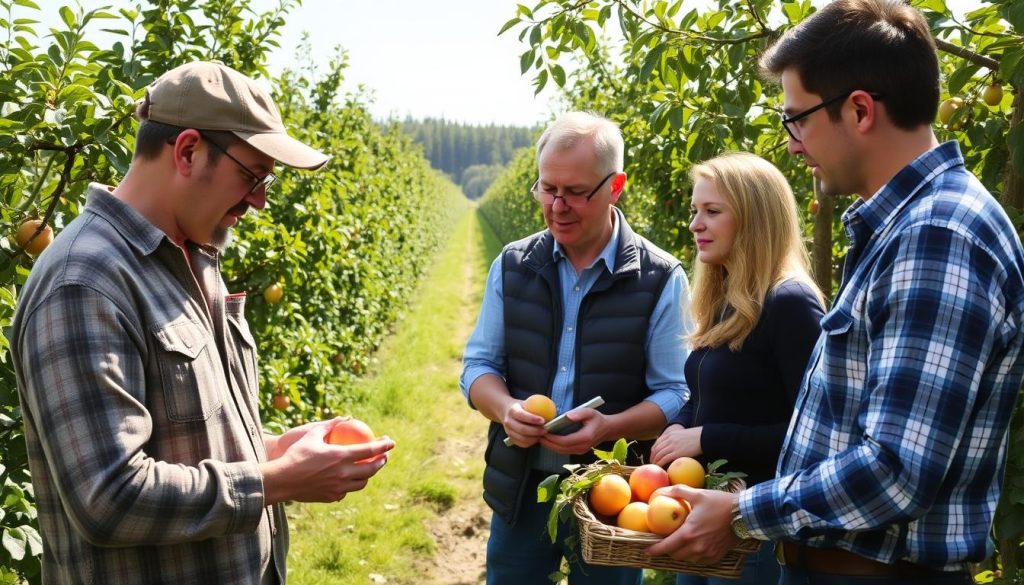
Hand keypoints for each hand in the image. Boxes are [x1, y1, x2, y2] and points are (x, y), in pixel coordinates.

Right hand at [261, 420, 395, 504]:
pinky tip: (349, 479)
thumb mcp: (311, 434)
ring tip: (369, 468)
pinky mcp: (331, 497)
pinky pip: (347, 491)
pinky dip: (351, 484)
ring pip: (362, 483)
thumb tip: (345, 418)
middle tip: (383, 456)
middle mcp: (343, 473)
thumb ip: (329, 425)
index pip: (370, 450)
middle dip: (381, 462)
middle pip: (371, 470)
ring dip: (368, 475)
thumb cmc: (295, 454)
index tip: (391, 442)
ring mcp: (338, 487)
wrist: (281, 480)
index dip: (384, 446)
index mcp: (341, 456)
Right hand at [501, 400, 548, 446]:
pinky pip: (522, 444)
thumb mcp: (529, 402)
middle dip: (536, 431)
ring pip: (522, 438)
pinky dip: (531, 442)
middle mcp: (508, 421)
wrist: (507, 411)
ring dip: (534, 438)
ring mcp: (508, 431)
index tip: (543, 420)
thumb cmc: (523, 407)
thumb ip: (538, 406)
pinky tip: (537, 438)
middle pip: (522, 429)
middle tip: (546, 430)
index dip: (532, 419)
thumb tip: (553, 411)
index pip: (521, 415)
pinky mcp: (511, 438)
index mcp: (513, 410)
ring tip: (542, 434)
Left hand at [539, 407, 606, 454]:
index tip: (543, 432)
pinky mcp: (579, 451)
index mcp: (585, 437)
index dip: (553, 438)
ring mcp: (581, 451)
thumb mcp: (590, 412)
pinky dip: (555, 447)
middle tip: (537, 436)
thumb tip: (567, 416)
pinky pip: (564, 451)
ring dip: (550, 446)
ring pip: (562, 452)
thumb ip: (579, 413)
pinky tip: (549, 441)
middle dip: (548, 443)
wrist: (608, 429)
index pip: (565, 441)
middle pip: (561, 449)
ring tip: (540, 438)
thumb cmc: (598, 419)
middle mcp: (582, 447)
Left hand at [644, 485, 738, 563]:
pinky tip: (695, 546)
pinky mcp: (716, 556)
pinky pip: (700, 561)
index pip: (666, 547)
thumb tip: (661, 491)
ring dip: (681, 552)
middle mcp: (696, 547)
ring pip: (687, 559)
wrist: (744, 514)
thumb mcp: (698, 494)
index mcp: (689, 533)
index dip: (654, 550)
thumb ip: (677, 491)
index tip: (647, 550)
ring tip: (682, 541)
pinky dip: (694, 556)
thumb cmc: (720, 503)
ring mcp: (707, 553)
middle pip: (675, 555)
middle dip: (668, 549)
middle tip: (666, 540)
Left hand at [651, 424, 702, 465]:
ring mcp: (672, 445)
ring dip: (655, 461)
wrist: (703, 437)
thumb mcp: (683, 435)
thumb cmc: (696, 437)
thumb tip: (675, 447)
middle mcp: (669, 439)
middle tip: (652, 463)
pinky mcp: (676, 452)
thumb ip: (676, 439)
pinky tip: (659, 467)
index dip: (653, 450)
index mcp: (670, 434)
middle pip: (656, 449)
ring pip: (658, 454)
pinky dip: (659, 463)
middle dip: (652, 457)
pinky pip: (664, 459)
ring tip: (655, 467)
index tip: (653, 456)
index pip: (657, 443)